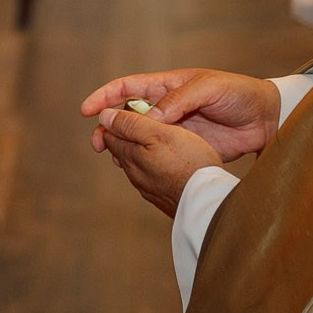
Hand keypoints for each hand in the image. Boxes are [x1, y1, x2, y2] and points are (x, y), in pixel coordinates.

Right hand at [81, 69, 279, 161]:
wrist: (267, 118)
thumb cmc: (238, 93)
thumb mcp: (207, 89)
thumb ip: (177, 101)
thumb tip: (148, 119)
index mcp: (167, 85)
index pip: (127, 87)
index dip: (105, 96)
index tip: (87, 110)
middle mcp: (166, 106)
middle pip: (127, 115)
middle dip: (108, 126)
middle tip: (98, 143)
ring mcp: (174, 128)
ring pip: (139, 137)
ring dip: (122, 146)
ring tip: (113, 159)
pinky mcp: (186, 147)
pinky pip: (157, 153)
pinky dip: (143, 160)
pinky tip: (136, 169)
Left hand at [91, 107, 223, 217]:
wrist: (208, 200)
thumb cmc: (188, 163)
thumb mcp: (159, 133)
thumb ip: (131, 124)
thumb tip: (105, 116)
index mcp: (129, 155)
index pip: (109, 135)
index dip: (115, 120)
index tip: (127, 111)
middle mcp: (134, 174)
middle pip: (123, 150)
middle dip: (128, 135)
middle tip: (143, 121)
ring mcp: (148, 188)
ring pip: (138, 164)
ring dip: (143, 151)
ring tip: (159, 140)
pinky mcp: (163, 197)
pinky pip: (153, 177)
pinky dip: (156, 166)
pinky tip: (170, 163)